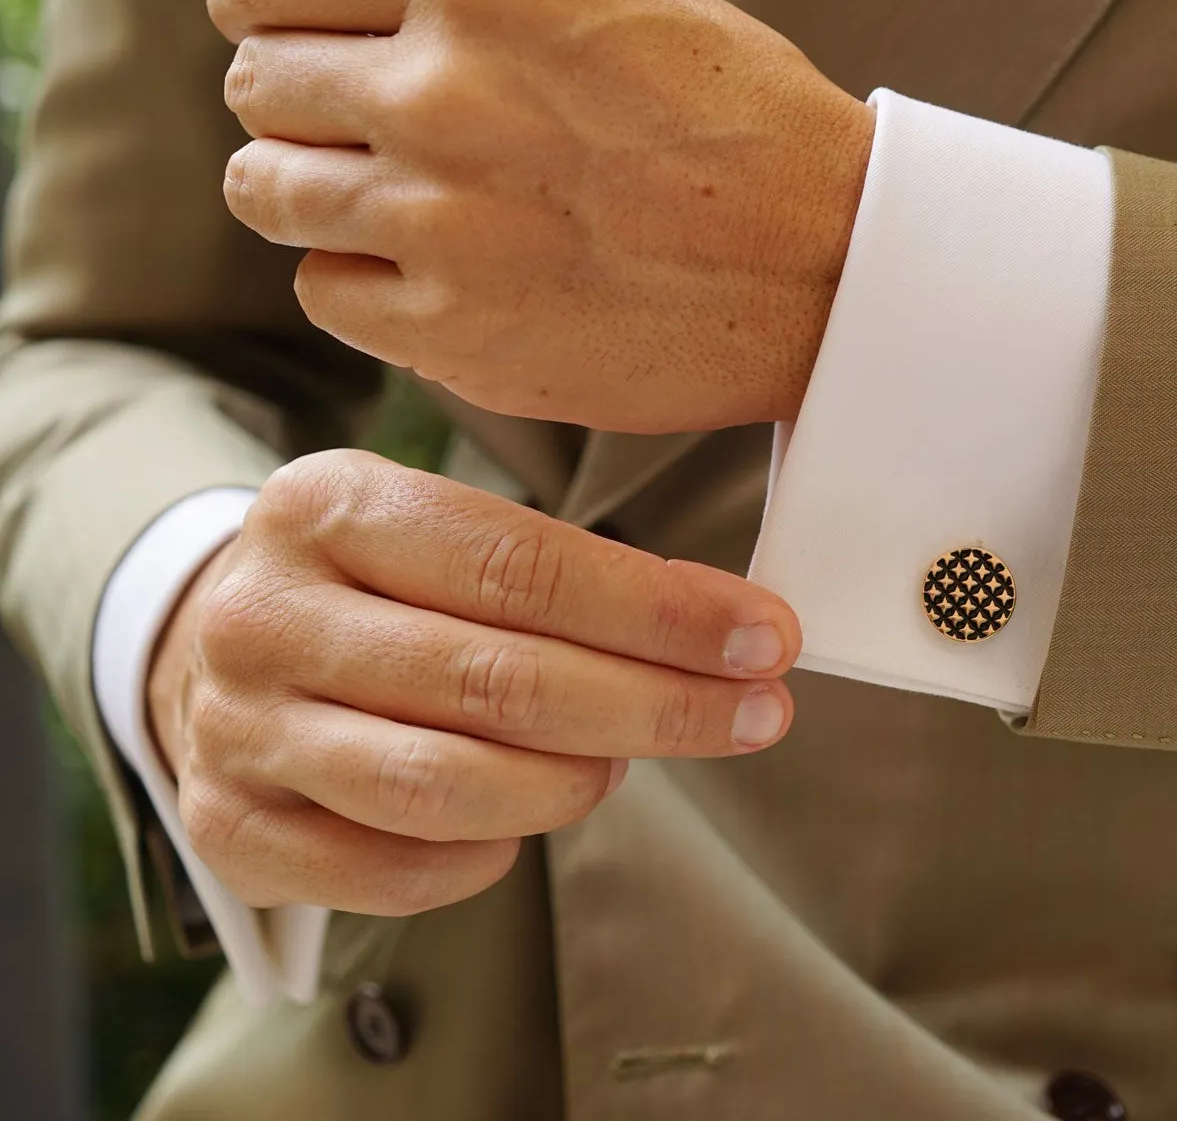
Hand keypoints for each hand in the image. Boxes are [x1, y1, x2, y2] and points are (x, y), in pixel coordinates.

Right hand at [146, 449, 799, 914]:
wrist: (210, 644)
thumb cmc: (376, 586)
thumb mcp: (447, 532)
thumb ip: (568, 573)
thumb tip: (733, 628)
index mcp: (329, 506)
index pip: (521, 567)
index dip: (660, 613)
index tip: (765, 637)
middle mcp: (267, 613)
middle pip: (499, 680)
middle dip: (657, 704)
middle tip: (756, 714)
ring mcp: (238, 726)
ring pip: (448, 784)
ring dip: (574, 784)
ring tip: (625, 761)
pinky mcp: (228, 826)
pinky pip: (394, 870)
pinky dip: (486, 854)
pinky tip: (521, 820)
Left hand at [207, 0, 874, 433]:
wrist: (830, 264)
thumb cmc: (725, 112)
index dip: (265, 4)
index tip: (300, 34)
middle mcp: (440, 91)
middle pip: (256, 86)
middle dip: (309, 101)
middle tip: (402, 129)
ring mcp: (439, 222)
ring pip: (268, 192)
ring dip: (325, 193)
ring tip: (427, 201)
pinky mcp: (451, 332)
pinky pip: (324, 292)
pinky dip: (371, 282)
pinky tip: (457, 269)